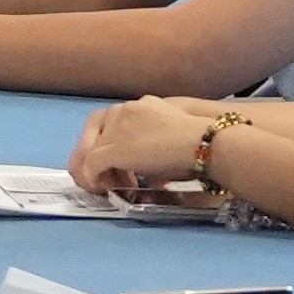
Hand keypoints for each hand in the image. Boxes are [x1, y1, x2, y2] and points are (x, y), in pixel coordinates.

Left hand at [66, 102, 216, 199]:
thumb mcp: (170, 137)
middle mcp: (124, 110)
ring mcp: (117, 128)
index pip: (108, 122)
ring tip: (113, 187)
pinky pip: (91, 164)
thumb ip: (152, 146)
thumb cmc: (196, 144)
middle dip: (98, 158)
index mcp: (139, 105)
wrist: (203, 143)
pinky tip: (102, 188)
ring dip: (99, 171)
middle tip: (112, 179)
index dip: (108, 145)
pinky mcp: (115, 148)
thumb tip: (150, 175)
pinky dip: (92, 178)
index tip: (122, 166)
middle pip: (94, 134)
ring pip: (91, 151)